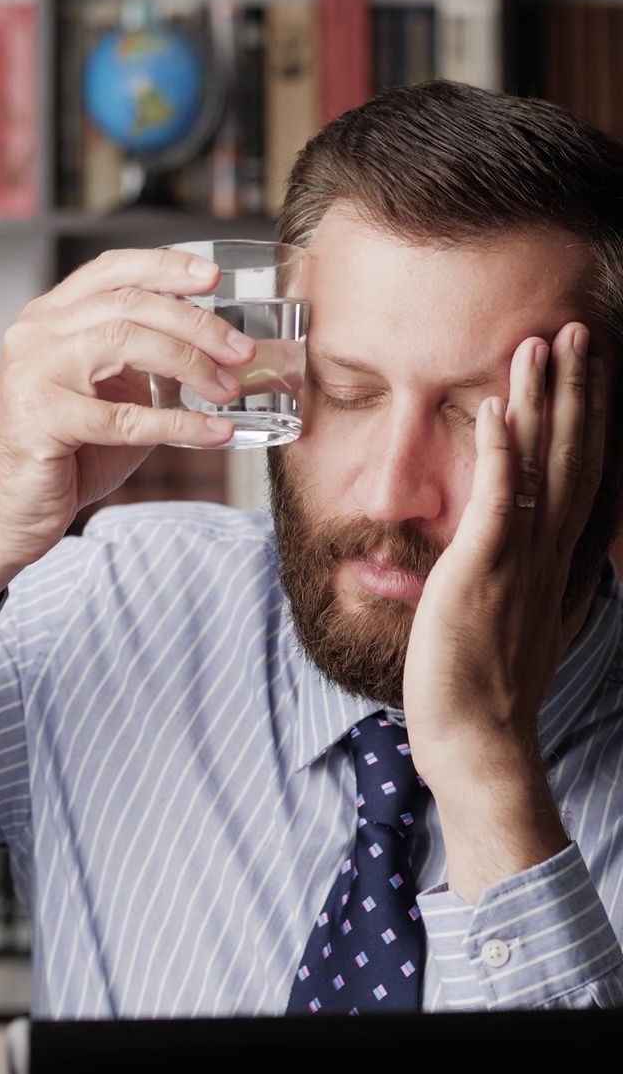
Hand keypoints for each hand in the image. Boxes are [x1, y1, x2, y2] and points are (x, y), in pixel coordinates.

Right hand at [0, 247, 255, 571]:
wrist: (11, 514)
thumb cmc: (65, 455)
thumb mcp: (109, 395)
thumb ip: (147, 366)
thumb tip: (222, 357)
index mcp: (51, 318)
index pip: (111, 270)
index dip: (165, 266)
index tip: (213, 278)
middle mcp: (36, 334)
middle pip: (129, 304)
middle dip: (195, 324)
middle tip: (241, 351)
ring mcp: (33, 373)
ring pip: (124, 342)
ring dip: (189, 364)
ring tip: (227, 390)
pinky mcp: (40, 420)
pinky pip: (124, 418)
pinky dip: (178, 424)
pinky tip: (212, 432)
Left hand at [402, 322, 605, 898]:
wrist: (479, 742)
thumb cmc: (494, 687)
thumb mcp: (535, 626)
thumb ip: (553, 586)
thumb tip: (572, 568)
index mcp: (558, 560)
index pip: (584, 475)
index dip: (590, 420)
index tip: (593, 373)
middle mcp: (548, 552)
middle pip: (573, 455)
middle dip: (577, 390)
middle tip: (580, 331)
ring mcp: (517, 559)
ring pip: (541, 464)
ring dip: (543, 401)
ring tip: (544, 344)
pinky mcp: (480, 570)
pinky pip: (496, 501)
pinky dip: (500, 453)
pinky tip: (500, 409)